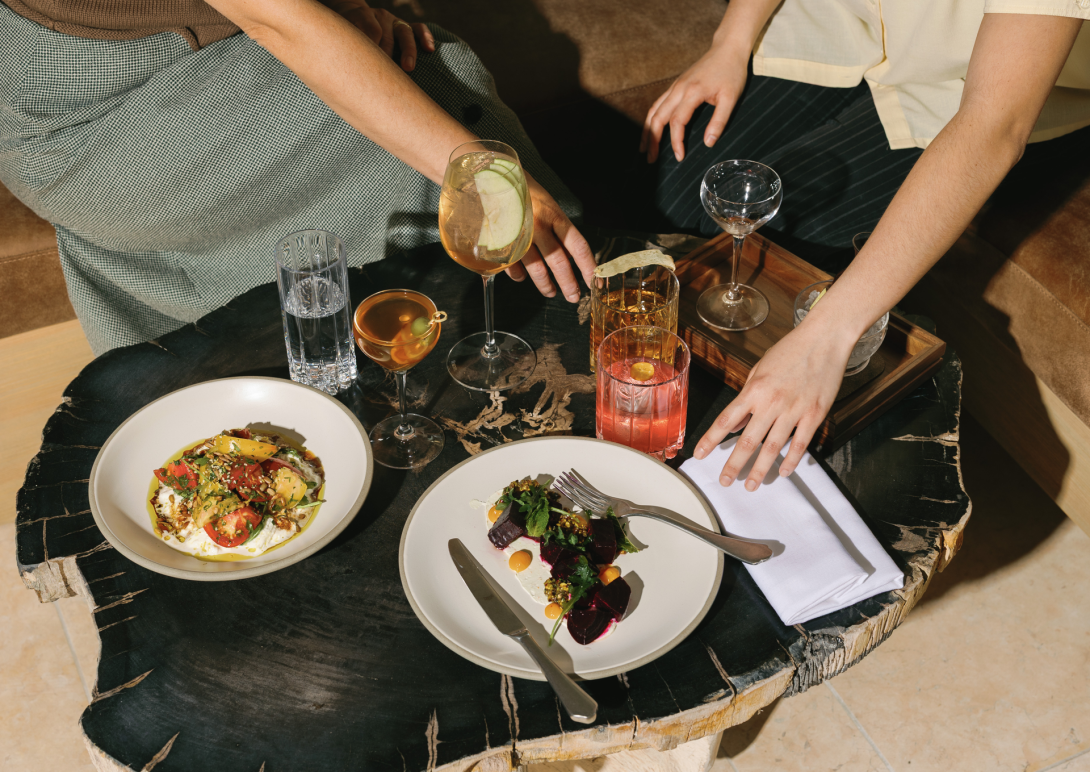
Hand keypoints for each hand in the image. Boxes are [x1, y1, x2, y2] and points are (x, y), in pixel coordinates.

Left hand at [328, 1, 434, 70]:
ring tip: (408, 68)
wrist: (352, 17)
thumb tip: (358, 73)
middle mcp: (379, 18)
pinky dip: (425, 37)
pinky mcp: (404, 26)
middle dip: (387, 55)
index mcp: (361, 18)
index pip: (370, 31)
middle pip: (386, 35)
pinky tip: (430, 50)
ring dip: (407, 51)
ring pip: (404, 32)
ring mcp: (393, 21)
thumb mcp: (342, 41)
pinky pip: (418, 28)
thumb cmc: (347, 37)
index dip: (373, 48)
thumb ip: (350, 50)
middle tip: (386, 74)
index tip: (372, 68)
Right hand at [504, 175, 595, 302]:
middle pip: (559, 262)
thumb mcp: (548, 205)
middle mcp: (539, 226)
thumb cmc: (524, 191)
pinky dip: (518, 275)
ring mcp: (519, 235)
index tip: (593, 282)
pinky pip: (513, 266)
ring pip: (537, 268)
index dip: (587, 267)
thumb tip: (570, 256)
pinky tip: (522, 278)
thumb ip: (558, 229)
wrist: (491, 176)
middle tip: (573, 297)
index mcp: (555, 216)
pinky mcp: (501, 241)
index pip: (578, 246)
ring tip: (550, 292)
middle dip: (568, 284)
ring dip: (545, 285)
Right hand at [640, 43, 748, 163]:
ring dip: (646, 130)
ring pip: (654, 110)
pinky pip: (658, 103)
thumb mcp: (731, 98)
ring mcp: (675, 86)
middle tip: (650, 160)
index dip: (676, 141)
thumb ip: (719, 121)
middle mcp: (678, 89)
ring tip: (644, 148)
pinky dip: (651, 118)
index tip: (679, 156)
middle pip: (658, 117)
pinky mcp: (675, 85)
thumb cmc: (731, 72)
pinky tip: (650, 129)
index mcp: (692, 92)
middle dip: (652, 140)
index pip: (677, 122)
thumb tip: (709, 143)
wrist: (727, 48)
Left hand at [692, 320, 854, 488]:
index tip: (700, 454)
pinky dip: (791, 460)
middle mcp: (772, 403)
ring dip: (760, 469)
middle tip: (726, 481)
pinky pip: (800, 444)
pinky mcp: (815, 415)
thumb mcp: (760, 370)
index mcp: (754, 390)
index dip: (711, 440)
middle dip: (734, 464)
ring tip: (751, 484)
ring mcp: (794, 410)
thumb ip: (747, 398)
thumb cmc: (790, 351)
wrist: (824, 340)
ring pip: (773, 447)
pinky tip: (783, 472)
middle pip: (748, 441)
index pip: (726, 420)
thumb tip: (736, 423)